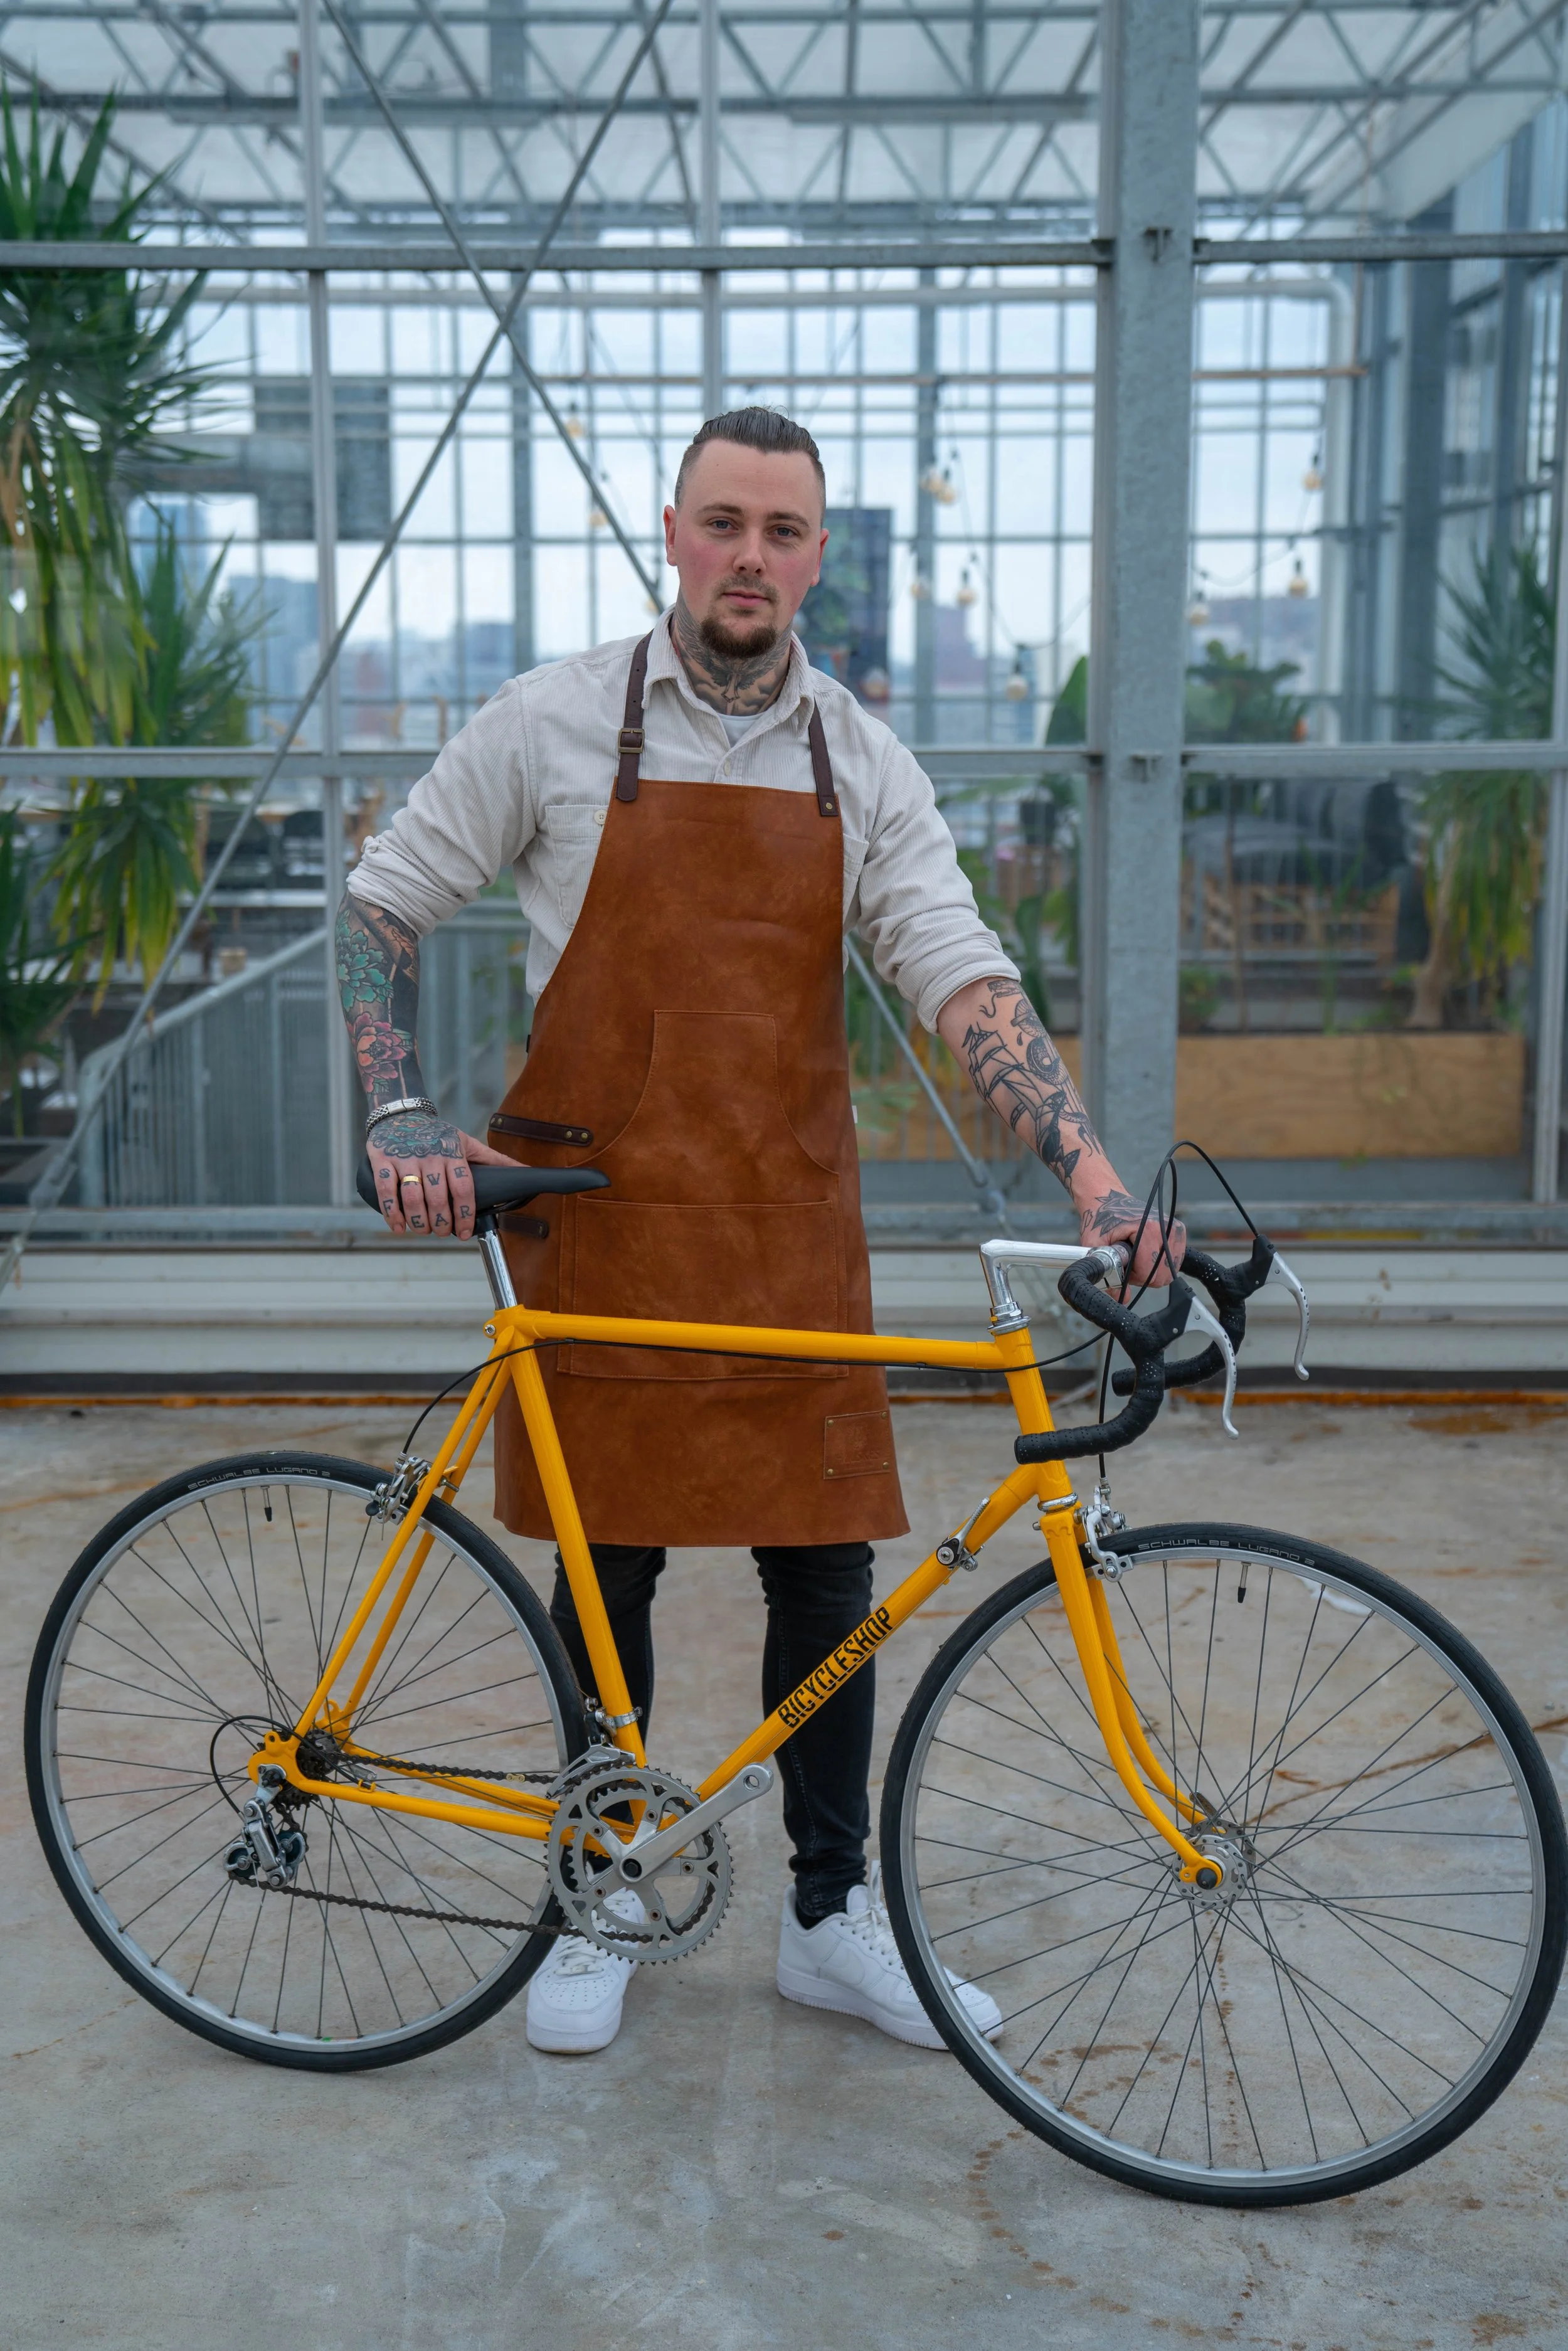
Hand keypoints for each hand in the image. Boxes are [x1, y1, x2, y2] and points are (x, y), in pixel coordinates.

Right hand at [368, 1111, 513, 1240]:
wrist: (400, 1113)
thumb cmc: (437, 1134)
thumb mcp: (468, 1143)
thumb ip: (495, 1160)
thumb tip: (526, 1171)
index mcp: (453, 1154)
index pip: (463, 1189)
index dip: (464, 1215)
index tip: (464, 1232)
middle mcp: (430, 1156)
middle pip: (438, 1198)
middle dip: (441, 1223)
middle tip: (442, 1232)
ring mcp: (405, 1158)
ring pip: (412, 1197)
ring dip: (419, 1221)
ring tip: (424, 1230)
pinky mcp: (382, 1160)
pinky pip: (386, 1191)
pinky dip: (392, 1213)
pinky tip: (399, 1226)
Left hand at [1077, 1187, 1185, 1290]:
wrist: (1107, 1198)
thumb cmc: (1100, 1219)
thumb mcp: (1094, 1246)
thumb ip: (1106, 1273)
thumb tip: (1121, 1299)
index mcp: (1148, 1229)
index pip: (1149, 1273)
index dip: (1133, 1277)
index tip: (1121, 1266)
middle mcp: (1167, 1228)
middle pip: (1163, 1276)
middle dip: (1144, 1276)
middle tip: (1128, 1262)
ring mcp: (1175, 1229)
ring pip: (1170, 1271)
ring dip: (1152, 1270)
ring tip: (1135, 1256)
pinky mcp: (1178, 1232)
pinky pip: (1174, 1262)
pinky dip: (1160, 1264)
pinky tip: (1146, 1254)